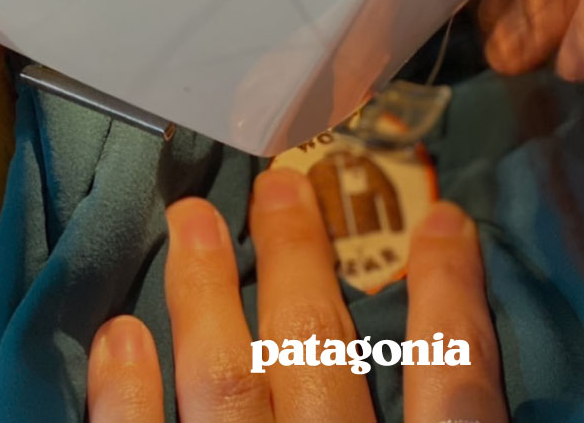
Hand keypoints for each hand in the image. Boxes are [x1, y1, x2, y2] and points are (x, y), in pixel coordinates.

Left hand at [87, 167, 508, 422]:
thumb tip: (465, 391)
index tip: (449, 221)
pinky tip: (119, 335)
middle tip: (281, 184)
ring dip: (208, 294)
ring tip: (190, 220)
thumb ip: (452, 415)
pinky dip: (126, 398)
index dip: (452, 295)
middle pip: (321, 354)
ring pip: (231, 386)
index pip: (458, 386)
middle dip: (301, 260)